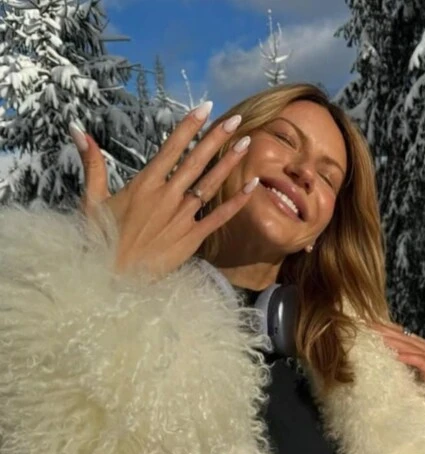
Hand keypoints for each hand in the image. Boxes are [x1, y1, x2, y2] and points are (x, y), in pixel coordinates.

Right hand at [72, 102, 256, 277]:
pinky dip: (236, 201)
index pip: (171, 148)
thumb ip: (92, 163)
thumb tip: (78, 129)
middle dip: (216, 138)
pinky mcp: (191, 238)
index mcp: (144, 184)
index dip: (189, 127)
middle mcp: (166, 197)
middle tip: (236, 119)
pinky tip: (252, 185)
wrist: (110, 279)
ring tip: (247, 142)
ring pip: (210, 184)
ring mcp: (181, 218)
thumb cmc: (98, 239)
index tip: (206, 108)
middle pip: (196, 161)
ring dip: (229, 162)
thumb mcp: (91, 199)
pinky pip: (218, 217)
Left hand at [373, 322, 424, 388]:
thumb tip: (393, 363)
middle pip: (403, 336)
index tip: (369, 324)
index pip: (403, 335)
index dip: (386, 328)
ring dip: (392, 339)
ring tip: (376, 335)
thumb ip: (411, 367)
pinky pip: (420, 360)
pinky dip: (408, 356)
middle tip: (366, 324)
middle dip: (384, 329)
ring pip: (409, 345)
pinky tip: (396, 354)